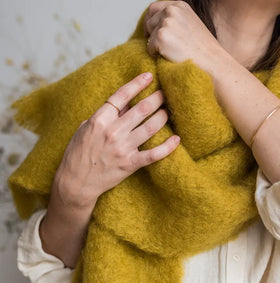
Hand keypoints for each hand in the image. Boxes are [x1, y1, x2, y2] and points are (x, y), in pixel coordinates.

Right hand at [52, 72, 179, 209]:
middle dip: (156, 98)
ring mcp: (123, 148)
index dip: (137, 84)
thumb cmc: (77, 154)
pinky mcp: (130, 164)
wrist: (76, 182)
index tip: (149, 76)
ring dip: (163, 116)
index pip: (121, 96)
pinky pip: (153, 154)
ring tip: (168, 111)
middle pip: (141, 109)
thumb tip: (121, 107)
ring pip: (151, 127)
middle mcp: (113, 132)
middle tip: (165, 93)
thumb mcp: (84, 130)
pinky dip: (167, 147)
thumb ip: (102, 117)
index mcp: (99, 120)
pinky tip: (177, 140)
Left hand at [143, 1, 220, 71]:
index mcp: (179, 5)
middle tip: (154, 44)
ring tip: (169, 52)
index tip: (150, 31)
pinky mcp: (161, 36)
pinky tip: (169, 56)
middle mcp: (171, 10)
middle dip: (149, 32)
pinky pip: (149, 47)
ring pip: (149, 34)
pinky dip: (156, 54)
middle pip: (149, 19)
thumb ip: (176, 20)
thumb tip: (159, 25)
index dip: (151, 20)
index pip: (155, 8)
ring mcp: (166, 22)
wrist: (209, 60)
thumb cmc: (202, 48)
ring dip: (154, 44)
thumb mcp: (190, 24)